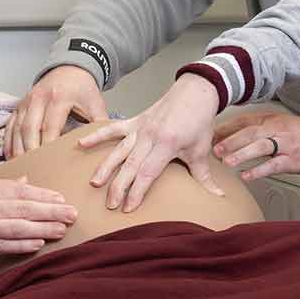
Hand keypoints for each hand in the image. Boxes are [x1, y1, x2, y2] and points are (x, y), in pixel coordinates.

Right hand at [0, 176, 77, 258]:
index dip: (43, 195)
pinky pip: (4, 246)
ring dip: (43, 229)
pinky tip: (39, 243)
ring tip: (63, 229)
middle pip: (24, 209)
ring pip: (18, 228)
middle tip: (72, 213)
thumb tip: (24, 182)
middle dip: (51, 211)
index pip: (19, 191)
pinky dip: (22, 245)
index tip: (61, 197)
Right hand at [6, 66, 109, 159]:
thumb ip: (100, 125)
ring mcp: (26, 101)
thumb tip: (106, 147)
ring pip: (16, 128)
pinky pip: (9, 125)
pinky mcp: (19, 105)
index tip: (50, 165)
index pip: (50, 126)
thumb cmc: (83, 89)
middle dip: (30, 151)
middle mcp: (39, 97)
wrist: (70, 69)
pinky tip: (11, 157)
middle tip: (34, 171)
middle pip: (29, 128)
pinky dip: (9, 142)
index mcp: (59, 97)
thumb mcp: (96, 104)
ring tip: (22, 168)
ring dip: (18, 149)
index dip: (48, 146)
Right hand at [76, 75, 224, 211]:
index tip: (128, 208)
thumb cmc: (199, 121)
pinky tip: (81, 143)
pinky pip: (113, 128)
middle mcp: (149, 136)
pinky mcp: (135, 120)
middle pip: (130, 164)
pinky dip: (97, 135)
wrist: (196, 91)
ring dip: (106, 167)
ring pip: (118, 149)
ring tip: (95, 183)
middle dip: (119, 186)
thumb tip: (218, 197)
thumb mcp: (201, 150)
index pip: (147, 172)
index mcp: (166, 144)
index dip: (137, 191)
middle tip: (110, 205)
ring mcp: (140, 127)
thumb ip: (204, 176)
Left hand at [213, 109, 299, 180]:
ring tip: (226, 162)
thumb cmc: (299, 133)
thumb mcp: (277, 124)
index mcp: (270, 119)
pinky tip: (247, 176)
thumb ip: (255, 127)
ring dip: (241, 154)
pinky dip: (259, 170)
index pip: (244, 121)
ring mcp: (284, 144)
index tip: (210, 135)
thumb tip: (228, 135)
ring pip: (260, 147)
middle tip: (213, 149)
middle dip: (230, 141)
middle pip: (249, 132)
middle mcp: (276, 129)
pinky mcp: (292, 159)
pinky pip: (273, 165)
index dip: (226, 128)